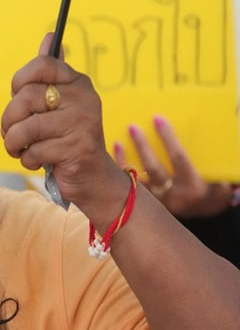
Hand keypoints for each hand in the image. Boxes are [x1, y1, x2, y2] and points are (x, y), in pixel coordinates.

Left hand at [0, 34, 124, 211]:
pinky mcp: (77, 149)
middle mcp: (84, 98)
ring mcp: (82, 123)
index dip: (20, 81)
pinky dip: (27, 159)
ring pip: (26, 127)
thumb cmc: (66, 137)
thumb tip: (50, 36)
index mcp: (77, 82)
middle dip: (9, 120)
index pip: (42, 64)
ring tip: (19, 148)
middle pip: (25, 98)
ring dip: (14, 143)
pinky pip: (34, 151)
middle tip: (12, 133)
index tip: (18, 96)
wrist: (93, 177)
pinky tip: (38, 160)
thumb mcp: (59, 103)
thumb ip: (51, 74)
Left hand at [114, 116, 234, 219]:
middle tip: (132, 126)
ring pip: (136, 180)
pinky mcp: (146, 206)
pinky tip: (114, 157)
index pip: (178, 158)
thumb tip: (192, 131)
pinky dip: (121, 172)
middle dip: (142, 146)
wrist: (205, 211)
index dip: (168, 138)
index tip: (158, 119)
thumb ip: (203, 159)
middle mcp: (174, 195)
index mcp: (194, 186)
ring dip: (125, 160)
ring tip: (117, 141)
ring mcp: (158, 202)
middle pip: (153, 168)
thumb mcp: (216, 175)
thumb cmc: (211, 186)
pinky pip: (129, 188)